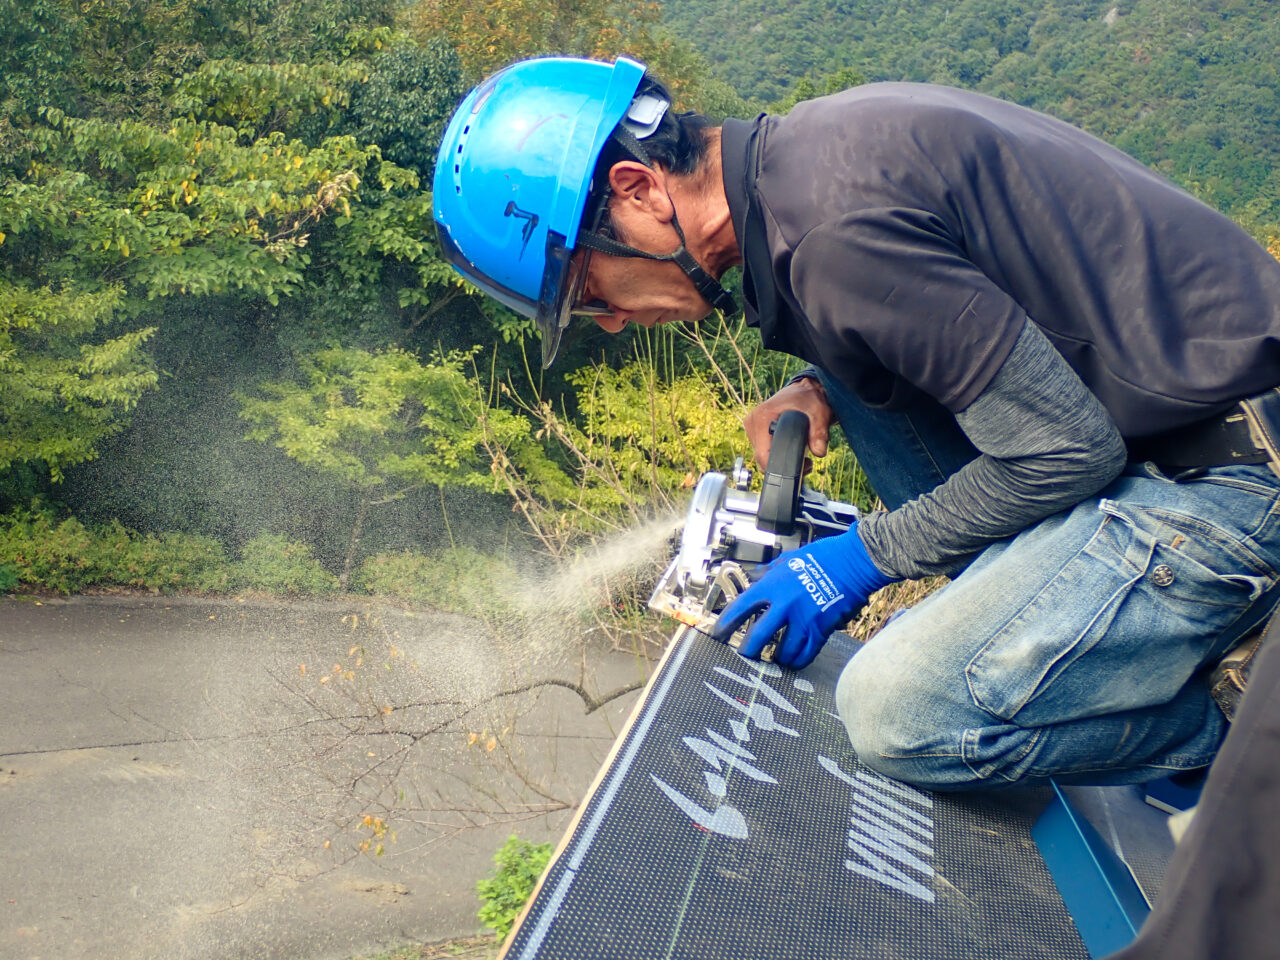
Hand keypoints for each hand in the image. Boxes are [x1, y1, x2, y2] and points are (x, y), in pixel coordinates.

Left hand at [711, 524, 895, 669]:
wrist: (853, 562)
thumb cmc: (821, 556)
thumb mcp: (787, 560)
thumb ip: (768, 572)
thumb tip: (753, 577)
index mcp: (773, 585)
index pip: (741, 607)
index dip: (725, 624)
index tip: (717, 634)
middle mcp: (785, 605)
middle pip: (757, 638)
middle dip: (747, 652)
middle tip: (744, 657)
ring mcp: (804, 620)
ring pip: (783, 652)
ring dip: (776, 658)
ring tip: (773, 658)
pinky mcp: (822, 630)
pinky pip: (806, 655)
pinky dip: (798, 660)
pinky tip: (793, 660)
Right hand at [743, 377, 833, 471]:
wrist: (802, 390)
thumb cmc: (808, 398)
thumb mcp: (818, 412)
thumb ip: (819, 432)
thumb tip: (819, 452)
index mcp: (762, 417)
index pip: (762, 454)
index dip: (781, 466)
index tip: (802, 465)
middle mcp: (752, 423)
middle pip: (762, 458)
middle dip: (783, 465)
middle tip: (807, 462)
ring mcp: (751, 428)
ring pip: (762, 457)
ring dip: (780, 461)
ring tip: (802, 456)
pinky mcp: (755, 433)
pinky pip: (763, 451)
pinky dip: (776, 455)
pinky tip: (791, 451)